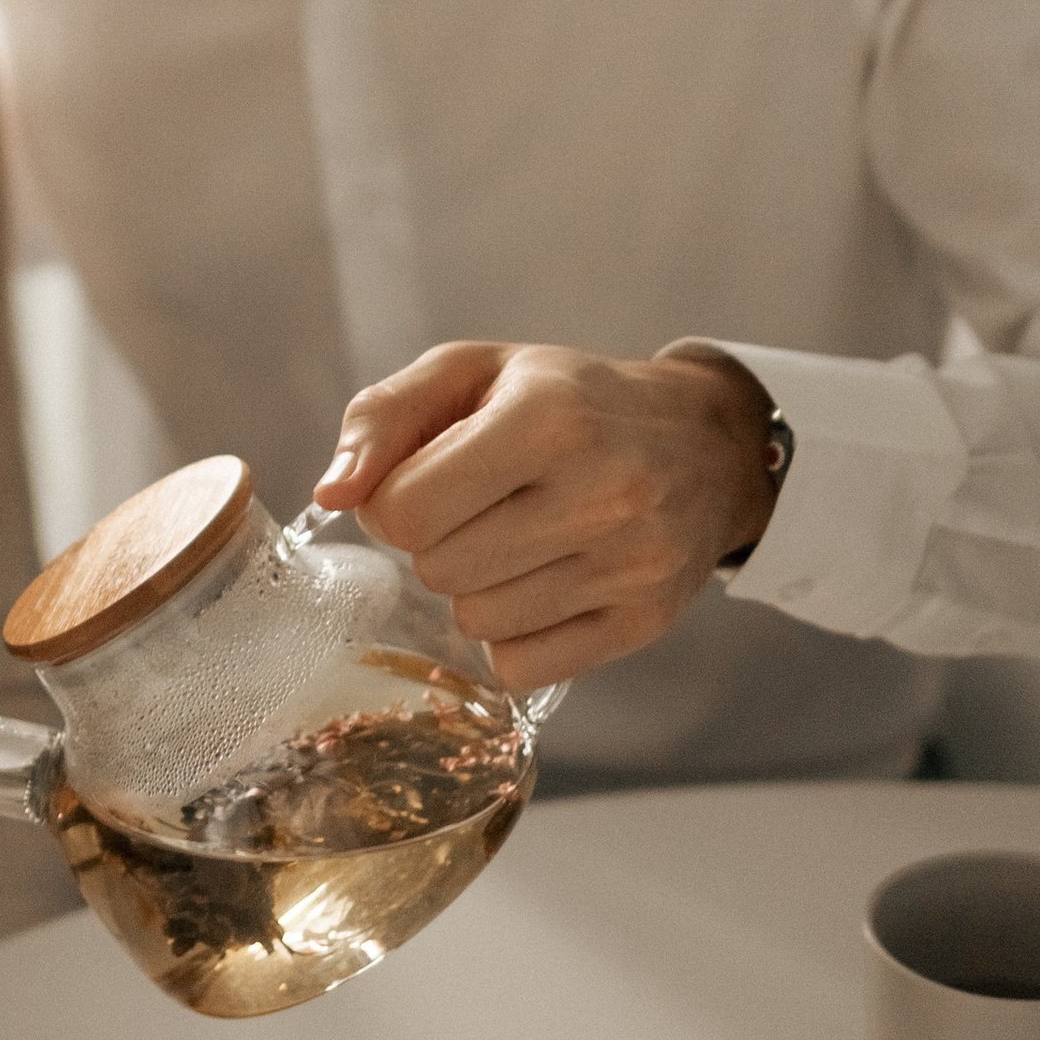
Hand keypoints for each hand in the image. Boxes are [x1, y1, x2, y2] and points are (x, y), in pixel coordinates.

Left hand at [312, 341, 781, 690]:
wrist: (707, 442)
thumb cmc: (569, 400)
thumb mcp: (474, 372)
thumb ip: (384, 418)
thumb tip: (332, 496)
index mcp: (548, 417)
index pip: (405, 510)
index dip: (392, 502)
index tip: (424, 481)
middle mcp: (601, 491)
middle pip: (437, 569)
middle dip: (435, 543)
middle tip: (476, 510)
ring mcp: (630, 562)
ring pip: (478, 622)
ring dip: (474, 588)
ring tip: (515, 541)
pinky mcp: (645, 619)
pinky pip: (523, 667)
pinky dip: (512, 636)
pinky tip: (541, 584)